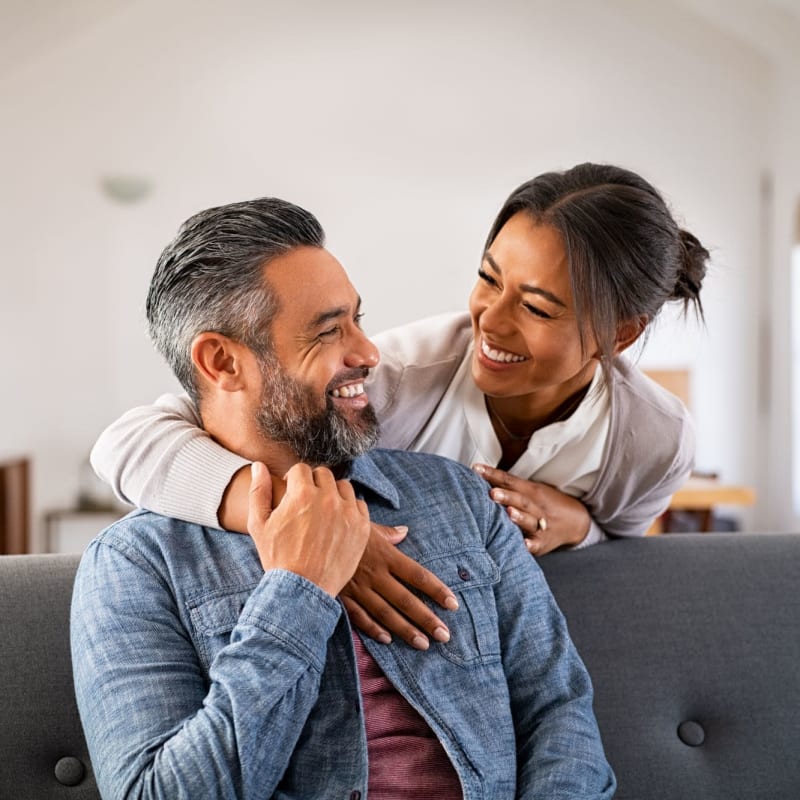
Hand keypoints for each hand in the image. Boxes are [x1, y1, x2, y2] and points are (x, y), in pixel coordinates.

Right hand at [247, 462, 369, 596]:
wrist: (302, 589)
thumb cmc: (277, 557)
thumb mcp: (259, 524)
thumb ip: (259, 491)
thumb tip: (259, 466)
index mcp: (302, 494)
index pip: (301, 469)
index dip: (294, 480)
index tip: (292, 492)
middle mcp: (327, 498)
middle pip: (323, 474)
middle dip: (313, 484)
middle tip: (307, 502)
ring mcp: (347, 512)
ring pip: (343, 486)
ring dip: (333, 493)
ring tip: (323, 510)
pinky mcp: (362, 527)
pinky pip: (359, 504)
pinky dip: (349, 509)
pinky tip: (338, 521)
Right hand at [341, 523, 459, 649]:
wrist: (307, 534)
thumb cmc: (339, 526)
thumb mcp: (365, 524)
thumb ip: (387, 532)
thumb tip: (404, 531)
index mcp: (385, 554)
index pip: (417, 575)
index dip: (436, 590)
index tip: (453, 604)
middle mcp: (375, 574)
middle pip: (406, 600)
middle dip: (426, 619)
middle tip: (444, 635)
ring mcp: (358, 588)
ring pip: (386, 613)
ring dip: (405, 630)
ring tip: (423, 644)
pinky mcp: (342, 596)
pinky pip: (359, 616)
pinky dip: (373, 629)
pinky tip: (388, 640)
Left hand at [472, 464, 590, 555]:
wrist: (575, 521)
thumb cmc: (543, 504)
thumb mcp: (530, 490)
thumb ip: (507, 485)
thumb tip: (478, 474)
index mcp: (531, 491)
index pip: (509, 481)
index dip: (493, 475)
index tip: (476, 469)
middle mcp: (536, 506)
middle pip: (521, 500)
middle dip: (506, 496)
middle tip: (492, 493)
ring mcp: (541, 525)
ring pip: (530, 520)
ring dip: (519, 517)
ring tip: (509, 513)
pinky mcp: (543, 543)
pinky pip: (536, 544)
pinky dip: (530, 544)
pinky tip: (523, 544)